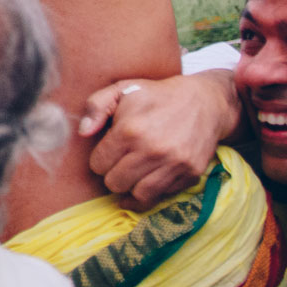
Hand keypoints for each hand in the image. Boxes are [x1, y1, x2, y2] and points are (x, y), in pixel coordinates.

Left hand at [79, 70, 240, 209]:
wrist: (204, 102)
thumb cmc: (156, 95)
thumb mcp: (122, 90)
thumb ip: (95, 107)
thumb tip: (82, 132)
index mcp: (129, 131)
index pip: (98, 165)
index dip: (99, 159)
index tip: (107, 151)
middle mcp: (152, 151)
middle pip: (115, 183)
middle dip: (113, 174)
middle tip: (120, 162)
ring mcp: (173, 165)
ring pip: (138, 195)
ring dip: (132, 186)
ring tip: (133, 172)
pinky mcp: (190, 174)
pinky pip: (162, 196)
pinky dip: (153, 190)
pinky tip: (149, 178)